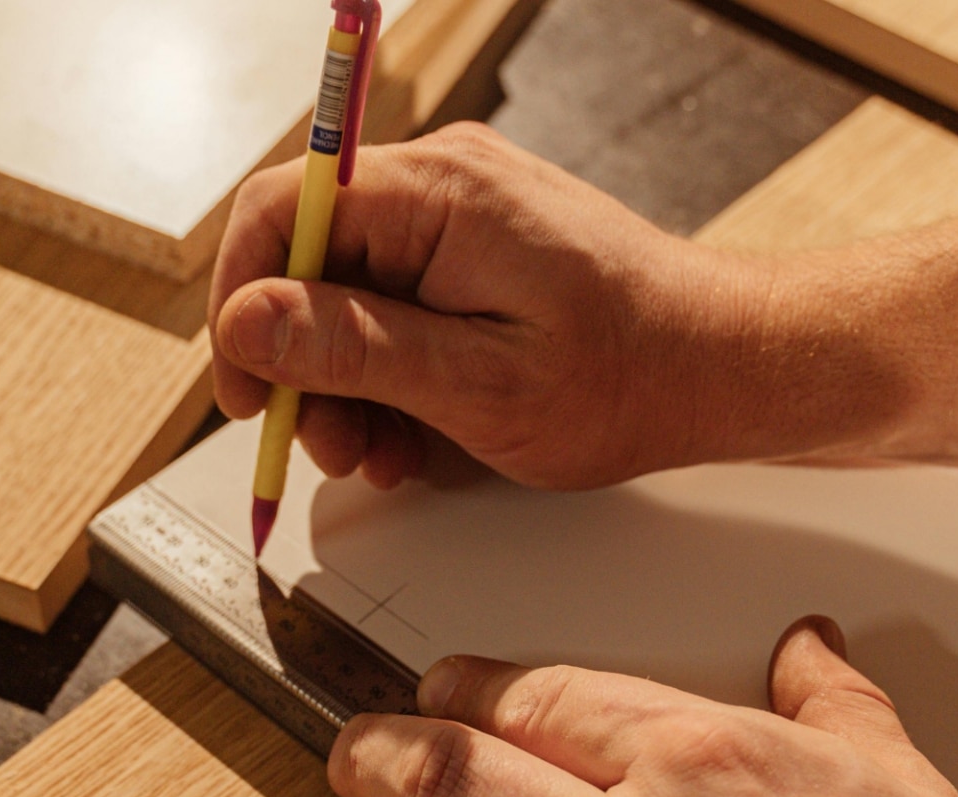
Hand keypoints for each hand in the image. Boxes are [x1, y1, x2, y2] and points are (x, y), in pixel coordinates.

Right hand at [208, 123, 777, 490]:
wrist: (717, 367)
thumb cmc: (628, 377)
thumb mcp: (478, 386)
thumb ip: (356, 349)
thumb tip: (247, 321)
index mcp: (440, 194)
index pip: (281, 209)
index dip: (241, 303)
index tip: (244, 390)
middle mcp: (441, 183)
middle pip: (307, 258)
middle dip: (301, 364)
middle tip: (329, 446)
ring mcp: (457, 214)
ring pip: (343, 292)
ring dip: (343, 383)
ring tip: (381, 452)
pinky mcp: (470, 250)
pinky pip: (391, 303)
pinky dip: (386, 373)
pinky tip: (409, 432)